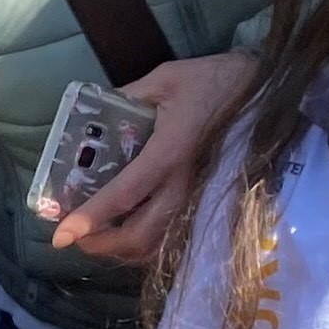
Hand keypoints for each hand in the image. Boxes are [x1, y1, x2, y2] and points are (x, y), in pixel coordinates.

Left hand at [51, 51, 259, 262]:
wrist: (266, 93)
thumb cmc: (214, 81)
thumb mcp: (165, 78)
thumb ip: (126, 96)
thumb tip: (93, 110)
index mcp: (170, 152)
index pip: (124, 195)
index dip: (91, 218)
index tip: (62, 235)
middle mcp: (185, 185)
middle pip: (139, 236)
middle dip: (102, 245)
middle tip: (75, 237)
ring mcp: (199, 198)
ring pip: (158, 244)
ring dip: (123, 250)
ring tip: (97, 238)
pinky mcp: (207, 202)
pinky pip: (173, 236)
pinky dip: (145, 244)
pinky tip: (129, 231)